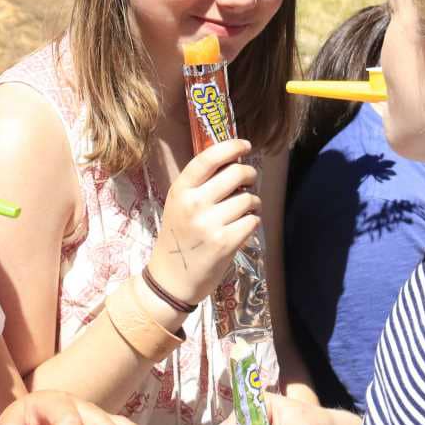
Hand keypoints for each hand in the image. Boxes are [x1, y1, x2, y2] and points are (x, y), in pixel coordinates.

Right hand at [147, 137, 258, 303]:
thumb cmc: (178, 237)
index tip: (246, 145)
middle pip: (236, 174)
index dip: (230, 147)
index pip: (208, 159)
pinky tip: (242, 227)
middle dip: (249, 174)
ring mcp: (209, 224)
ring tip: (246, 209)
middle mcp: (194, 204)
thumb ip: (200, 185)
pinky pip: (252, 221)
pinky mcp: (225, 243)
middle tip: (250, 180)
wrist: (171, 279)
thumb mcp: (179, 205)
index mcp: (180, 190)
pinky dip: (252, 222)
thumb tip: (233, 162)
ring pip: (248, 199)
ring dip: (253, 202)